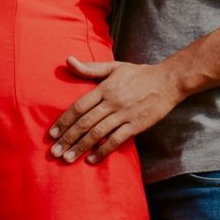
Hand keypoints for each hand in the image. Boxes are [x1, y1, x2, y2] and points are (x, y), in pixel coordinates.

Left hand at [48, 57, 183, 164]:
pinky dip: (102, 151)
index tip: (52, 133)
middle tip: (54, 152)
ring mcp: (124, 114)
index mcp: (104, 88)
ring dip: (80, 147)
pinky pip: (116, 140)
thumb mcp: (114, 66)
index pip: (79, 106)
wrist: (167, 81)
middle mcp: (112, 102)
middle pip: (85, 123)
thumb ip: (90, 68)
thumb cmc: (138, 74)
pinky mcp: (136, 125)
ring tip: (68, 158)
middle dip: (68, 138)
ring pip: (97, 133)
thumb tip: (68, 60)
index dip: (64, 121)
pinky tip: (91, 159)